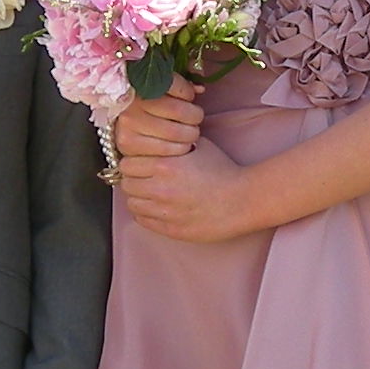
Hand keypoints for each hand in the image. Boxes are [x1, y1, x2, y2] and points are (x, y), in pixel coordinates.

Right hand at [112, 90, 203, 163]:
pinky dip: (181, 148)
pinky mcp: (128, 144)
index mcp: (137, 83)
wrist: (121, 128)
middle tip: (196, 117)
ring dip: (190, 133)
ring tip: (190, 132)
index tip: (190, 97)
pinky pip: (166, 149)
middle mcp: (130, 102)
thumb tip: (199, 89)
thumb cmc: (150, 105)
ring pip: (174, 132)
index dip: (187, 91)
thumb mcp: (163, 90)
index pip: (172, 84)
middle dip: (194, 115)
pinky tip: (181, 144)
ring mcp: (127, 124)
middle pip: (177, 110)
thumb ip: (180, 85)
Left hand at [115, 134, 263, 242]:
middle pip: (127, 185)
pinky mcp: (171, 230)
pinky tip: (160, 207)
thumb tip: (154, 138)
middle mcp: (161, 189)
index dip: (133, 162)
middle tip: (145, 178)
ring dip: (139, 198)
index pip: (127, 164)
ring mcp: (165, 212)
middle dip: (134, 180)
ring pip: (132, 205)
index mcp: (165, 165)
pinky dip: (147, 214)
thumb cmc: (223, 170)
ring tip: (152, 193)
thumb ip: (172, 142)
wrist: (243, 200)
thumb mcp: (199, 145)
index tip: (142, 163)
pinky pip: (144, 221)